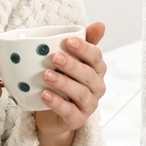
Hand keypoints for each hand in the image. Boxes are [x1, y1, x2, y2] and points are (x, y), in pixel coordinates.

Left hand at [33, 21, 107, 135]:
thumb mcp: (71, 61)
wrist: (53, 115)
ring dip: (63, 83)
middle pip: (88, 75)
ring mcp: (89, 105)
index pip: (96, 57)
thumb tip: (101, 25)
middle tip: (54, 57)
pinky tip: (44, 95)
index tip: (67, 40)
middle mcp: (97, 87)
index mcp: (97, 70)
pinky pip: (69, 112)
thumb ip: (84, 43)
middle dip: (72, 65)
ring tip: (46, 75)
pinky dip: (57, 103)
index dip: (84, 48)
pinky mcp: (78, 120)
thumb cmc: (64, 82)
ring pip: (80, 93)